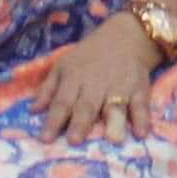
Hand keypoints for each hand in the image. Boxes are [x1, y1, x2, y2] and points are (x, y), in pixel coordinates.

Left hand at [41, 10, 170, 141]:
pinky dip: (142, 119)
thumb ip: (48, 89)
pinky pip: (141, 105)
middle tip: (75, 141)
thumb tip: (34, 111)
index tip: (45, 139)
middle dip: (81, 123)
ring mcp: (119, 87)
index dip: (53, 120)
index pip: (61, 101)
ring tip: (112, 140)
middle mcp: (96, 84)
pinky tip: (141, 133)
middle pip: (87, 106)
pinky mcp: (140, 89)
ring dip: (113, 122)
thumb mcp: (64, 65)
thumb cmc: (89, 56)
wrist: (125, 36)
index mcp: (74, 78)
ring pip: (114, 106)